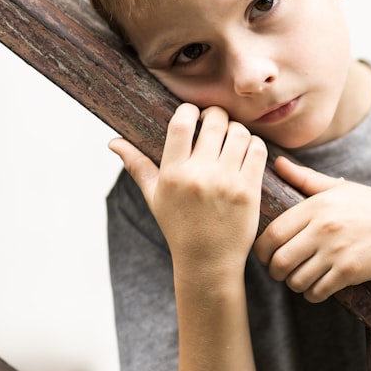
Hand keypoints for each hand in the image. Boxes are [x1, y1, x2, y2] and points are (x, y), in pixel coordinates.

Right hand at [109, 104, 268, 285]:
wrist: (208, 261)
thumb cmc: (179, 227)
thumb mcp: (154, 197)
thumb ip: (136, 165)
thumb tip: (113, 142)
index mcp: (173, 174)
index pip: (181, 123)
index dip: (189, 110)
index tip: (193, 114)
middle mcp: (199, 175)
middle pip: (215, 121)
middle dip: (216, 115)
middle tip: (215, 122)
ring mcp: (227, 182)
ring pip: (239, 133)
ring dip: (236, 129)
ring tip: (231, 138)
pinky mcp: (249, 190)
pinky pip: (257, 150)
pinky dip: (254, 144)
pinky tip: (246, 151)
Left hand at [255, 157, 370, 301]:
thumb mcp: (340, 189)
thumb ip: (305, 179)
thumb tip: (277, 162)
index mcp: (316, 206)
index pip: (272, 234)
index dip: (262, 251)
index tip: (267, 255)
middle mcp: (323, 228)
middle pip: (279, 261)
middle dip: (275, 272)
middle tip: (281, 272)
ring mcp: (337, 251)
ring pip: (296, 280)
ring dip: (294, 284)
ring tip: (302, 278)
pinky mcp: (350, 271)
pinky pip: (317, 292)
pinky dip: (313, 293)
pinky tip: (320, 286)